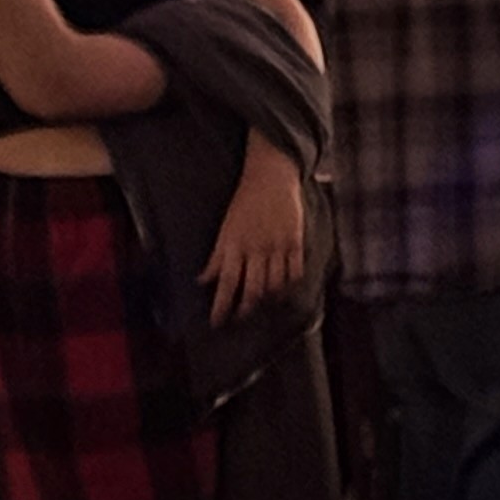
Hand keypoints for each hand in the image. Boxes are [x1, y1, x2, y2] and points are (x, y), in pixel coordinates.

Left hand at [201, 144, 312, 325]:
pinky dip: (289, 285)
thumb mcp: (225, 229)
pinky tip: (284, 291)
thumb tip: (203, 280)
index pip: (227, 283)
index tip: (217, 322)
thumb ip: (216, 257)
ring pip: (274, 284)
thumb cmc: (244, 201)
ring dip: (267, 300)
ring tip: (261, 305)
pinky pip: (295, 271)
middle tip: (240, 317)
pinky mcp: (296, 241)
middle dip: (245, 309)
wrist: (271, 176)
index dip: (222, 306)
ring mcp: (278, 246)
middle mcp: (256, 249)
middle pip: (253, 289)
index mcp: (235, 246)